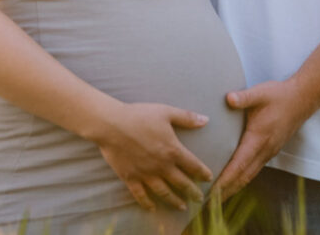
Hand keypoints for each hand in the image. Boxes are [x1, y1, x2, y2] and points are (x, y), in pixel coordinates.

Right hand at [93, 101, 211, 210]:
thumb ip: (187, 117)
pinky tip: (152, 208)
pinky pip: (141, 195)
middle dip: (193, 192)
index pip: (194, 166)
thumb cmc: (138, 115)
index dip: (203, 173)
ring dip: (175, 201)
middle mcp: (162, 166)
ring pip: (165, 193)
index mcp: (173, 151)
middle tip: (199, 199)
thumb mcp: (165, 112)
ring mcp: (146, 174)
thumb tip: (206, 120)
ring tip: (182, 207)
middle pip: (182, 183)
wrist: (111, 124)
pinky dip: (148, 203)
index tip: (208, 178)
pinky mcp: (131, 178)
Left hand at [214, 79, 315, 195]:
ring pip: (249, 175)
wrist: (302, 99)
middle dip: (226, 190)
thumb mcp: (260, 92)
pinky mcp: (270, 150)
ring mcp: (268, 152)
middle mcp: (264, 150)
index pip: (239, 164)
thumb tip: (228, 98)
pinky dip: (242, 179)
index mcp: (258, 138)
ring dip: (234, 187)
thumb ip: (243, 97)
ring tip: (217, 199)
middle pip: (243, 176)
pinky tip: (233, 182)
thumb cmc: (278, 95)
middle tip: (208, 202)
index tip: (213, 191)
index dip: (226, 179)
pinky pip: (253, 170)